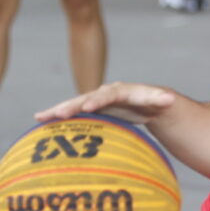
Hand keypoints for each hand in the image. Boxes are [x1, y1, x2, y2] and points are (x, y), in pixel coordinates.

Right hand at [35, 82, 175, 124]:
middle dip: (72, 106)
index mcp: (121, 91)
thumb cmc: (155, 103)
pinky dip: (57, 114)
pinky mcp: (90, 109)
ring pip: (75, 105)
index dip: (97, 100)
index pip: (108, 94)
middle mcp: (105, 93)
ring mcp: (95, 100)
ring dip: (60, 110)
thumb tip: (170, 100)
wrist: (148, 102)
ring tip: (42, 117)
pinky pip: (73, 112)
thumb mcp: (160, 101)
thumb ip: (160, 100)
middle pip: (87, 98)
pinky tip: (39, 119)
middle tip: (57, 114)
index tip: (88, 106)